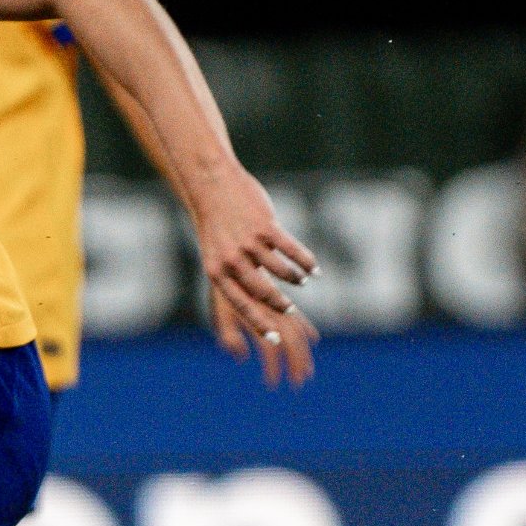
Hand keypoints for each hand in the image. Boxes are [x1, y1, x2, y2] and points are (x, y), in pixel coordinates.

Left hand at [191, 171, 318, 387]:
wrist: (212, 186)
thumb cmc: (216, 226)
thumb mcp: (216, 256)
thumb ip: (233, 279)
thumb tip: (254, 304)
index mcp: (217, 272)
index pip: (241, 305)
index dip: (259, 323)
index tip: (274, 340)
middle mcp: (233, 260)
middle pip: (264, 292)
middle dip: (281, 305)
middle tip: (291, 310)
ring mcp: (249, 242)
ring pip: (282, 272)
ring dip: (296, 279)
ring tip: (303, 281)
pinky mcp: (265, 226)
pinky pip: (292, 250)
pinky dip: (306, 262)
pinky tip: (314, 269)